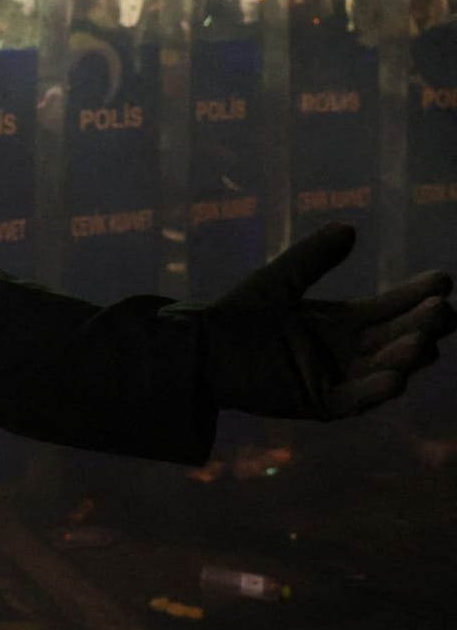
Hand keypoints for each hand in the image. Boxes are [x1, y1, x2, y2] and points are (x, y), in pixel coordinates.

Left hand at [203, 223, 454, 418]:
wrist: (198, 349)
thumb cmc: (236, 317)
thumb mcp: (279, 281)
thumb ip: (312, 257)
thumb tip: (349, 227)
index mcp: (342, 323)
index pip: (391, 308)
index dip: (417, 295)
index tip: (443, 279)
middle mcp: (348, 352)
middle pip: (397, 338)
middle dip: (422, 325)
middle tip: (441, 309)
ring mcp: (336, 378)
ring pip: (384, 369)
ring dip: (405, 357)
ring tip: (422, 340)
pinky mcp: (317, 402)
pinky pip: (354, 400)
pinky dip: (375, 391)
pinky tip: (397, 378)